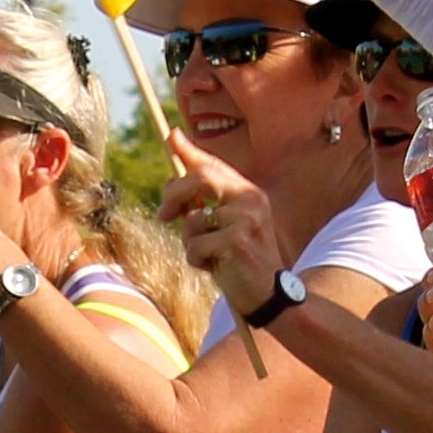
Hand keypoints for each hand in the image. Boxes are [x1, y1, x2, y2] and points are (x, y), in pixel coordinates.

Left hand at [159, 129, 283, 312]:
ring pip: (192, 221)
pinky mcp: (236, 242)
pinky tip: (217, 270)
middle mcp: (250, 200)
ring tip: (211, 257)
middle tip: (163, 216)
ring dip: (191, 243)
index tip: (171, 136)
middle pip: (199, 180)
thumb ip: (205, 203)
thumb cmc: (241, 261)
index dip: (190, 152)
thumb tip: (174, 176)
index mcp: (249, 193)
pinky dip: (197, 262)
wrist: (268, 295)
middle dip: (173, 195)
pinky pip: (194, 247)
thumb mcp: (226, 227)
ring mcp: (245, 220)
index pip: (214, 166)